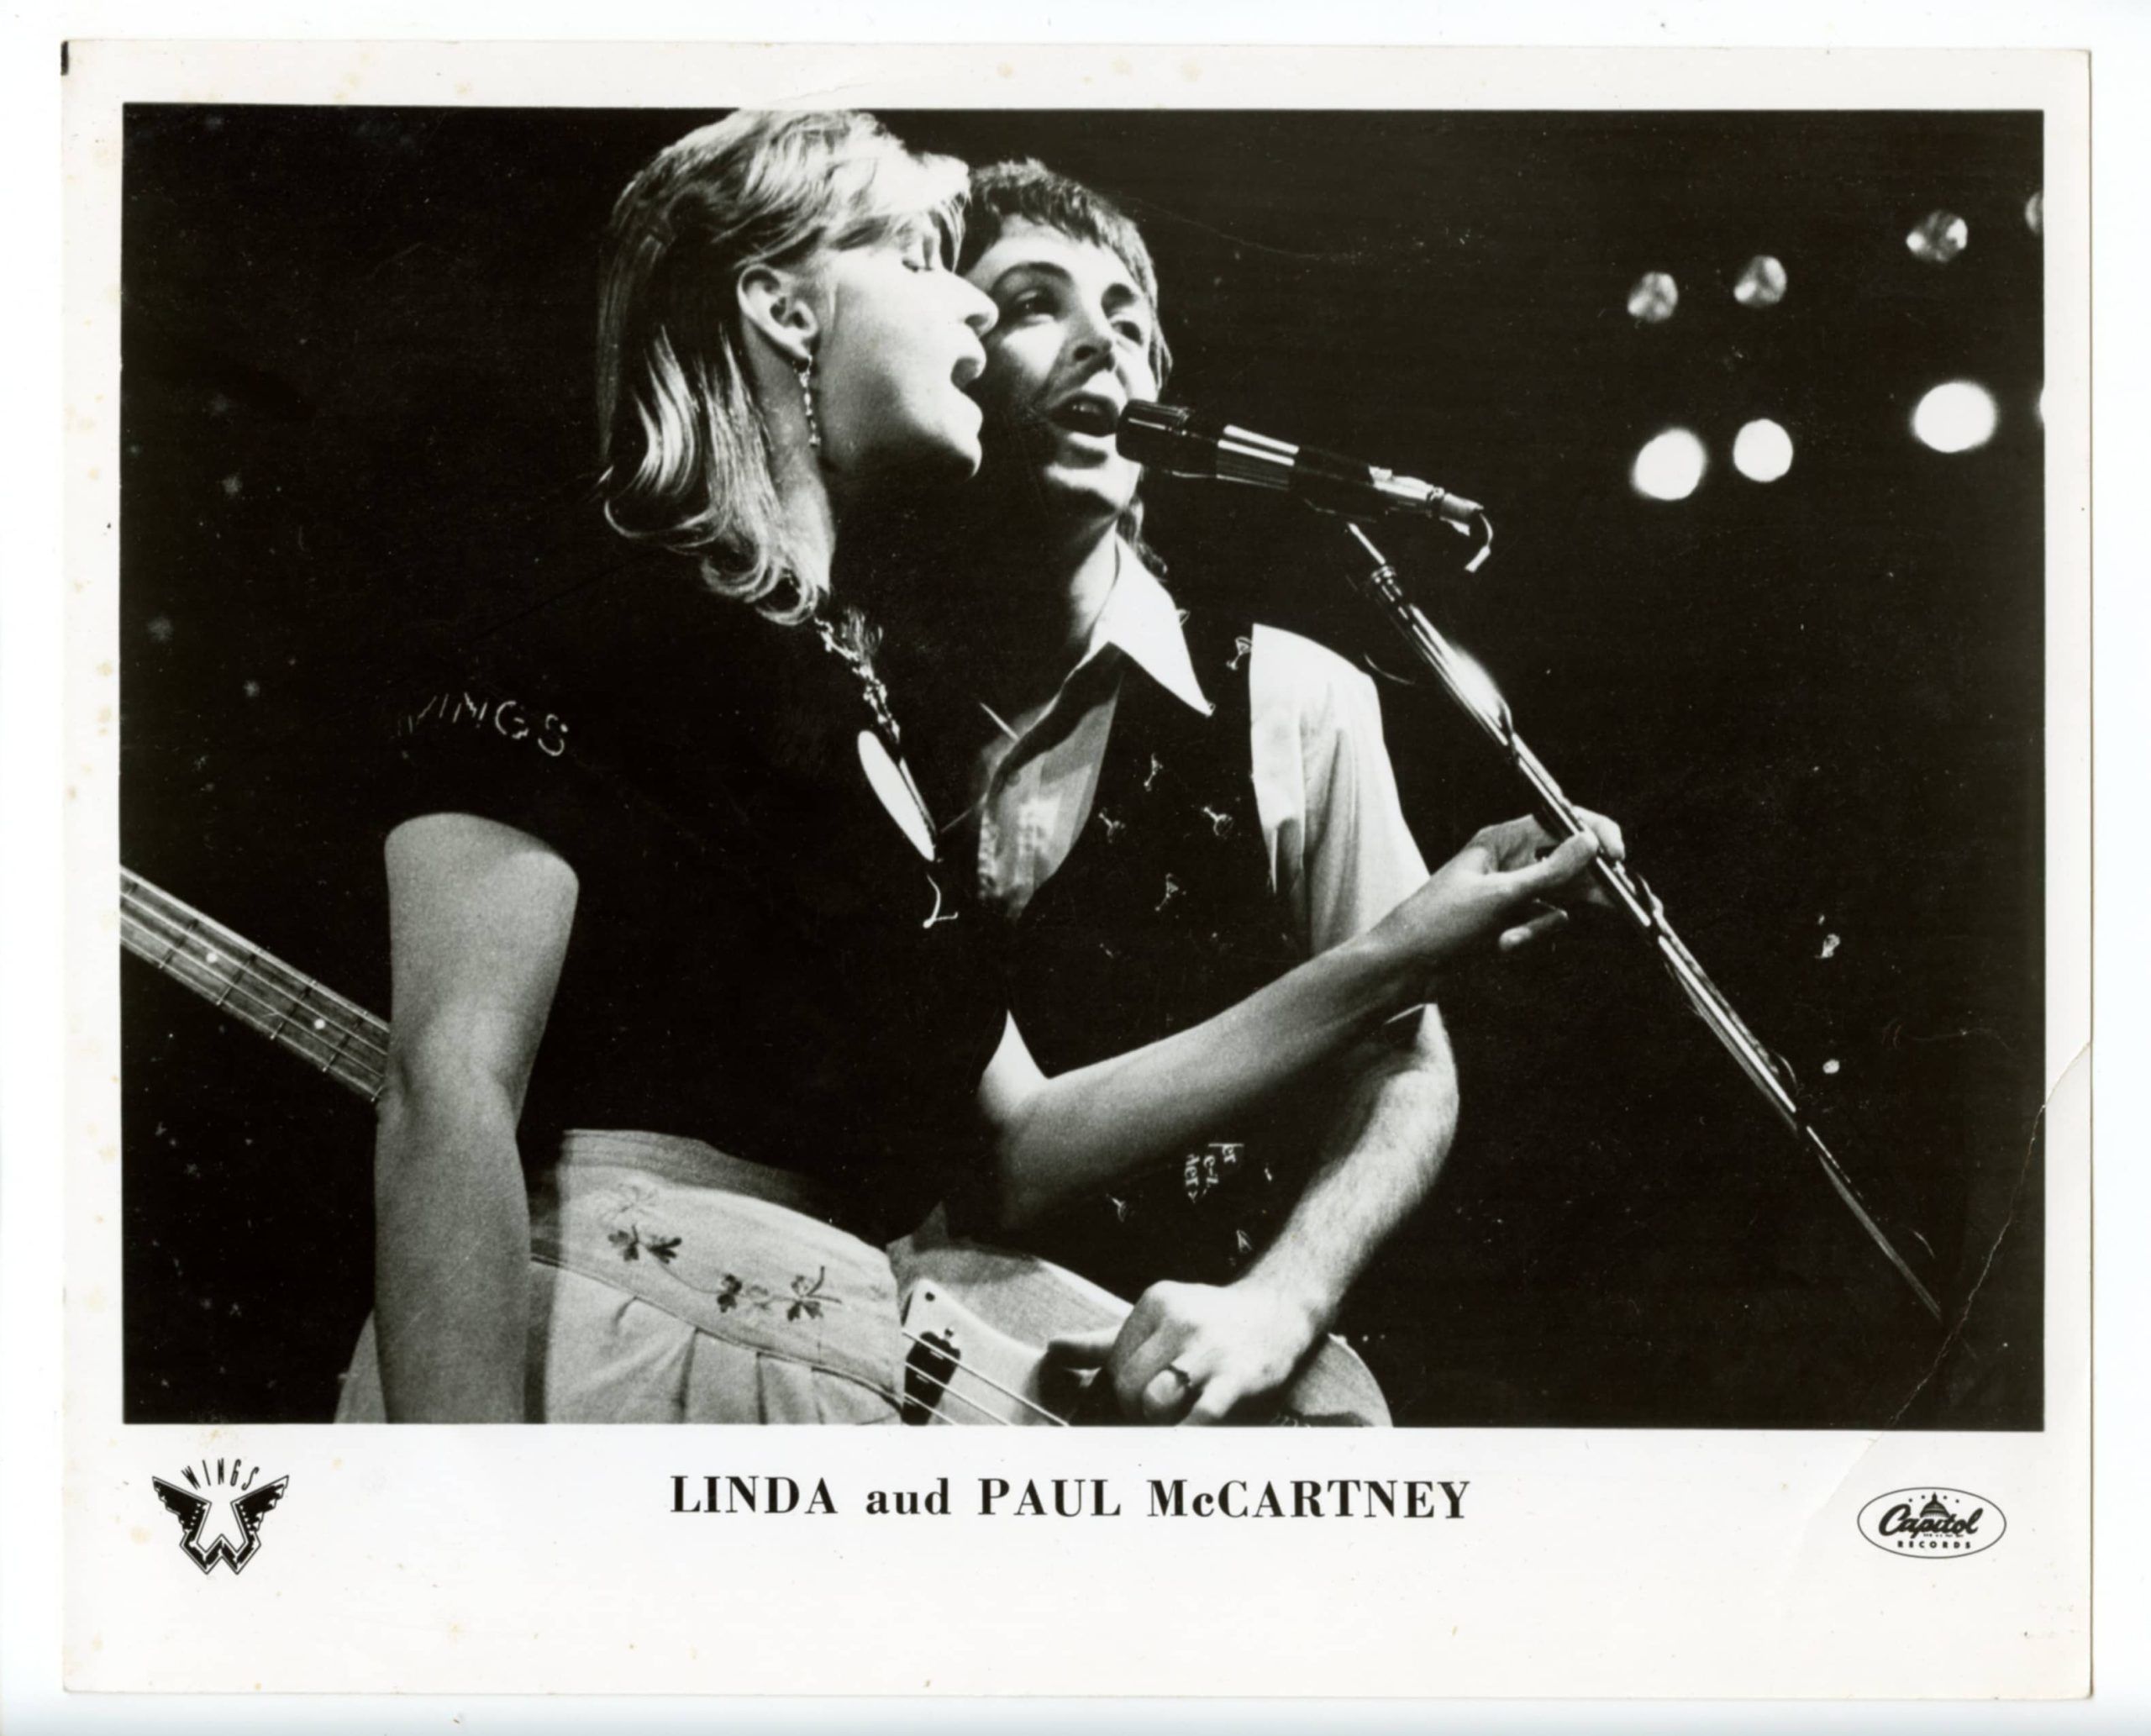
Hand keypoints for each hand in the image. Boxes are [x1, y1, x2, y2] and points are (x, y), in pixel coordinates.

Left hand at [1046, 1278, 1327, 1424]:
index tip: (1145, 1395)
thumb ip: (1103, 1341)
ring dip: (1160, 1423)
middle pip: (1129, 1386)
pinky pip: (1200, 1417)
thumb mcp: (1156, 1320)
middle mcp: (1180, 1320)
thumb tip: (1053, 1349)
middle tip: (1157, 1415)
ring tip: (1175, 1420)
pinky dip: (1187, 1436)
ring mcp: (1210, 1348)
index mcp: (1155, 1302)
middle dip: (1137, 1411)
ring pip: (1155, 1402)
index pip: (1114, 1365)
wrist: (1279, 1311)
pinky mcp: (1239, 1376)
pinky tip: (1188, 1438)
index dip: (1124, 1392)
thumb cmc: (1208, 1323)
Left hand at [1371, 809, 1624, 974]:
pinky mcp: (1511, 922)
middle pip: (1568, 863)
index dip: (1594, 834)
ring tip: (1511, 940)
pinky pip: (1542, 923)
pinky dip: (1530, 936)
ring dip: (1543, 921)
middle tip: (1624, 902)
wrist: (1404, 967)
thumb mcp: (1500, 896)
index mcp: (1502, 840)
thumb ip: (1550, 872)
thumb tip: (1590, 842)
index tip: (1617, 856)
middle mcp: (1510, 861)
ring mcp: (1512, 892)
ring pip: (1559, 898)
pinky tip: (1503, 946)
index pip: (1561, 823)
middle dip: (1590, 885)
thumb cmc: (1439, 922)